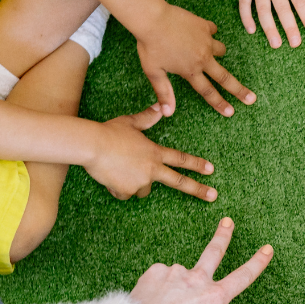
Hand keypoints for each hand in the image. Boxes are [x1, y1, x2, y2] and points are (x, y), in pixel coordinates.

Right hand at [85, 105, 217, 200]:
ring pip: (143, 189)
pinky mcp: (126, 191)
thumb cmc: (109, 132)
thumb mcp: (130, 122)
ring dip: (136, 183)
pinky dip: (119, 188)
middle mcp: (151, 169)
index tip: (211, 170)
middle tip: (213, 196)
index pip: (180, 159)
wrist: (91, 146)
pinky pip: (125, 194)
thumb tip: (160, 107)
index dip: (197, 164)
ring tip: (120, 168)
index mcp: (155, 152)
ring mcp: (140, 181)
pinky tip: (110, 175)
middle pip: (178, 182)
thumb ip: (147, 118)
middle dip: (198, 190)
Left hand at [132, 217, 274, 303]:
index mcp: (214, 297)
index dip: (257, 262)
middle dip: (224, 235)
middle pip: (215, 251)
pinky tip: (154, 301)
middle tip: (227, 222)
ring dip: (177, 287)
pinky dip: (160, 288)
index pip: (243, 276)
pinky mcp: (156, 271)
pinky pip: (162, 278)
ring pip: (181, 277)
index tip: (267, 249)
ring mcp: (176, 272)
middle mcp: (197, 279)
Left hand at [136, 3, 254, 117]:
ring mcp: (206, 41)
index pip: (208, 92)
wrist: (153, 18)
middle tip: (252, 99)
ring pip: (221, 50)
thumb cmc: (150, 45)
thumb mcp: (154, 72)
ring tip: (209, 52)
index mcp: (190, 70)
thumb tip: (168, 113)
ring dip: (218, 53)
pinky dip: (208, 33)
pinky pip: (212, 31)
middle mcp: (202, 58)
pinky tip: (200, 32)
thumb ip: (164, 92)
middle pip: (225, 77)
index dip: (220, 103)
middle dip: (239, 90)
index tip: (231, 112)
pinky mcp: (205, 26)